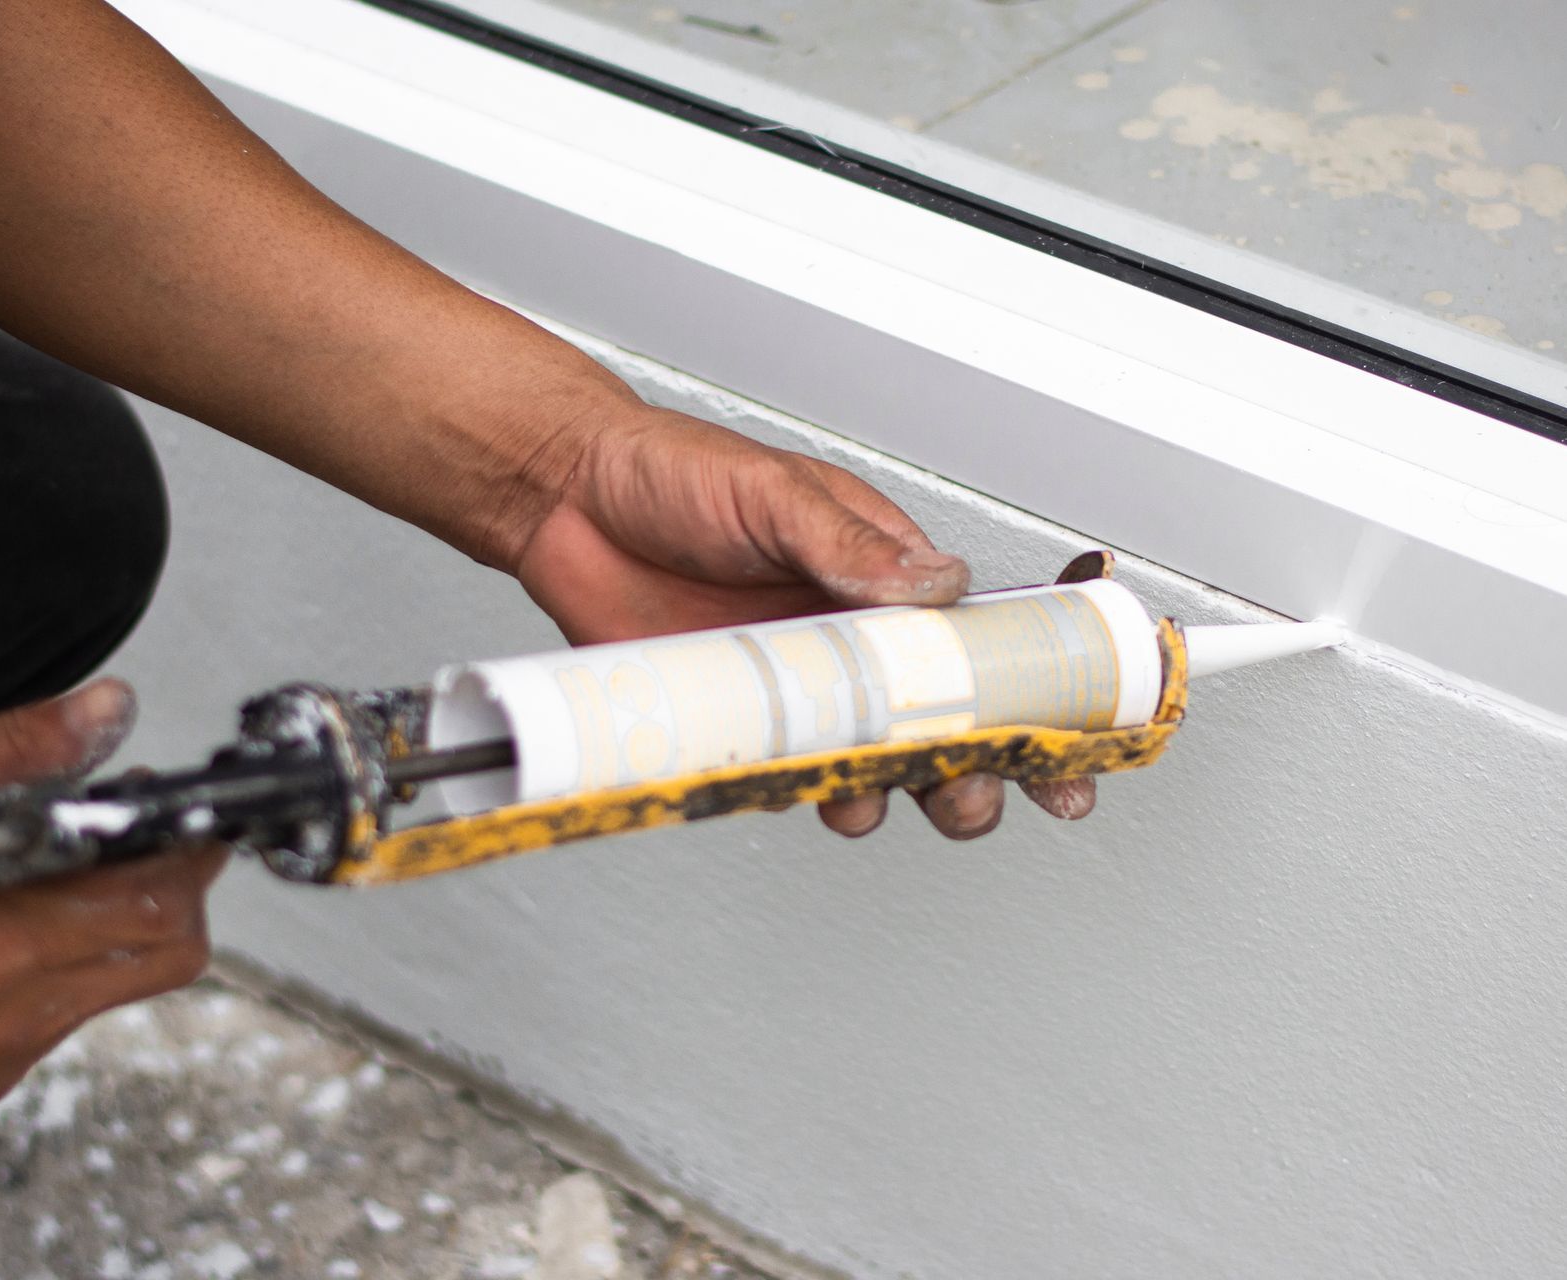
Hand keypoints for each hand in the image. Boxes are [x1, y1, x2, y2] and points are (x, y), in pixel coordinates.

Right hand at [0, 679, 226, 1103]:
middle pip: (166, 951)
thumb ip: (14, 751)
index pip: (158, 912)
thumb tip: (109, 710)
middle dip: (170, 881)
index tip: (177, 813)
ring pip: (130, 980)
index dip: (182, 852)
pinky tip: (27, 911)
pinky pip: (75, 1007)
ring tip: (71, 860)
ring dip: (126, 917)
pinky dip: (77, 955)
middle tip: (137, 827)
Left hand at [514, 406, 1095, 839]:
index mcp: (881, 575)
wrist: (565, 503)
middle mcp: (849, 637)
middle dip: (978, 768)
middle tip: (980, 791)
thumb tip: (937, 585)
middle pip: (942, 721)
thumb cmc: (673, 476)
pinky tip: (804, 789)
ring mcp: (795, 685)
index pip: (981, 641)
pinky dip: (803, 792)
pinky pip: (786, 772)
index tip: (1073, 738)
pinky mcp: (737, 719)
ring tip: (882, 795)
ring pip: (871, 761)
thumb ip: (853, 546)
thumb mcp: (776, 494)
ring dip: (892, 792)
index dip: (1035, 694)